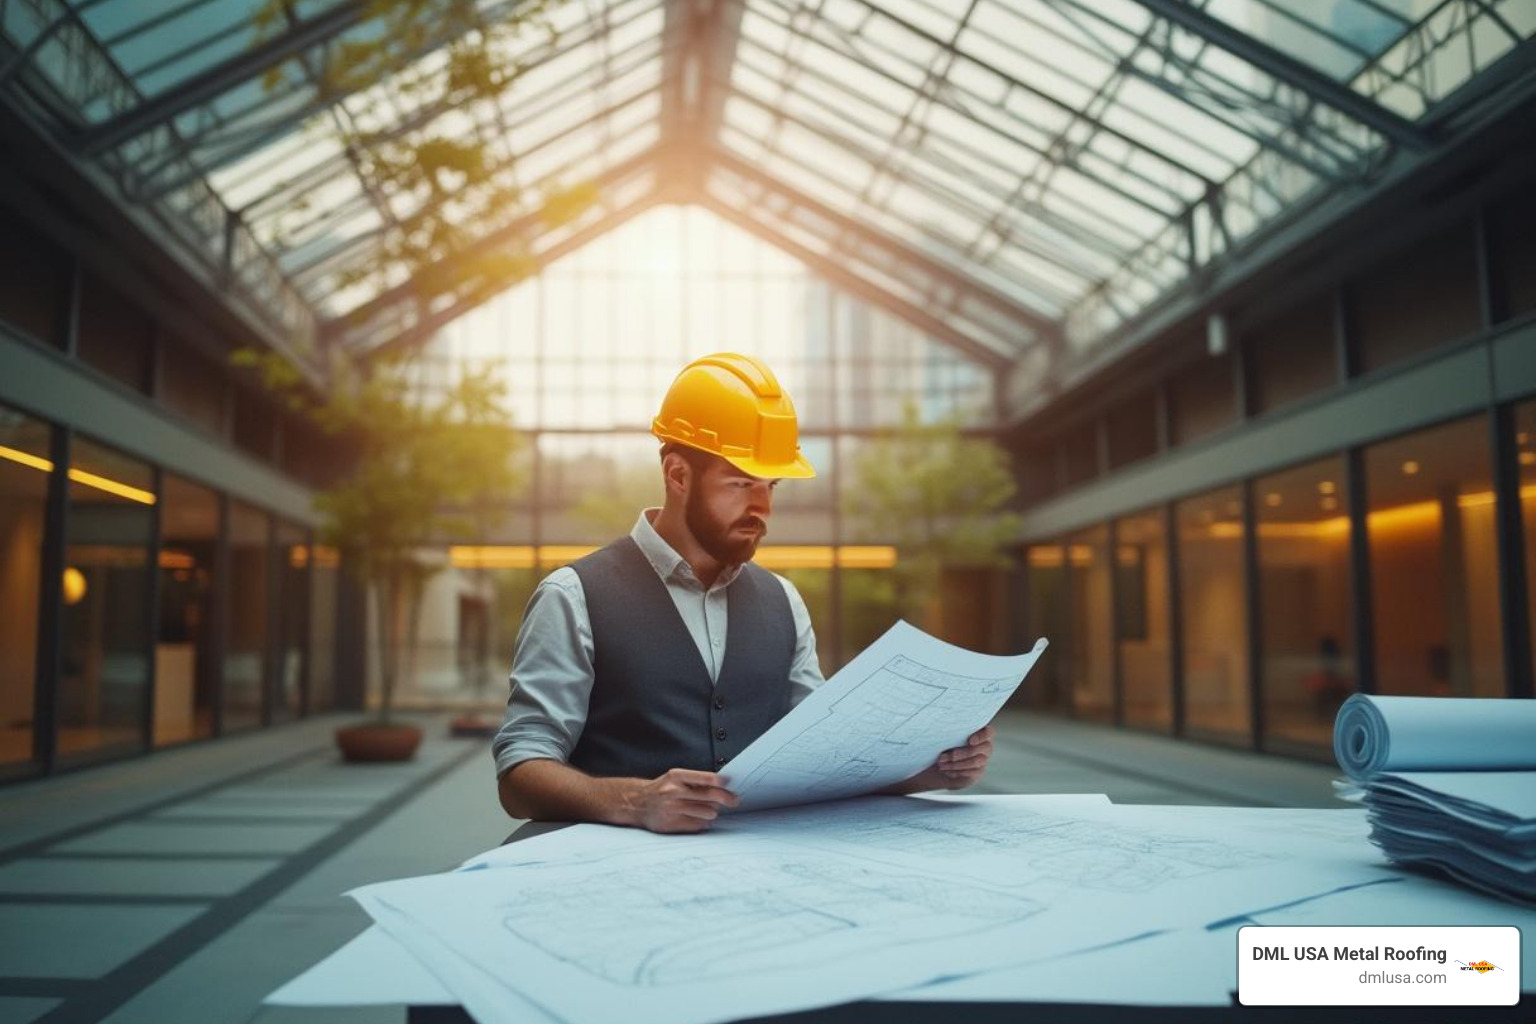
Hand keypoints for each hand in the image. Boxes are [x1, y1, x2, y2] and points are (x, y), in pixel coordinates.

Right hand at [622, 768, 738, 832]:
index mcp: (676, 777)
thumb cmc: (661, 789)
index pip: (705, 778)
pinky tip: (695, 817)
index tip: (729, 783)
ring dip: (711, 811)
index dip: (721, 782)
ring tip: (706, 809)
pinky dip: (701, 821)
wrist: (637, 803)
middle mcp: (674, 792)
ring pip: (707, 812)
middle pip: (710, 797)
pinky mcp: (672, 824)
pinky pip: (698, 824)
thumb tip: (722, 786)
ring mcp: (673, 809)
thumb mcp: (675, 778)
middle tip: (734, 800)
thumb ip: (696, 781)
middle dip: (726, 799)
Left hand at [887, 724, 995, 793]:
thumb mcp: (943, 734)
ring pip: (976, 762)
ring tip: (941, 763)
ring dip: (957, 763)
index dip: (982, 736)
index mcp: (978, 732)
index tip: (969, 740)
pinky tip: (945, 770)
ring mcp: (983, 760)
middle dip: (964, 753)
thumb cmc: (941, 743)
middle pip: (984, 748)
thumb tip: (938, 721)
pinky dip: (956, 771)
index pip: (989, 732)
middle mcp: (984, 746)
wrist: (936, 763)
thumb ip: (948, 729)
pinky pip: (971, 773)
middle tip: (946, 755)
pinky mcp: (977, 772)